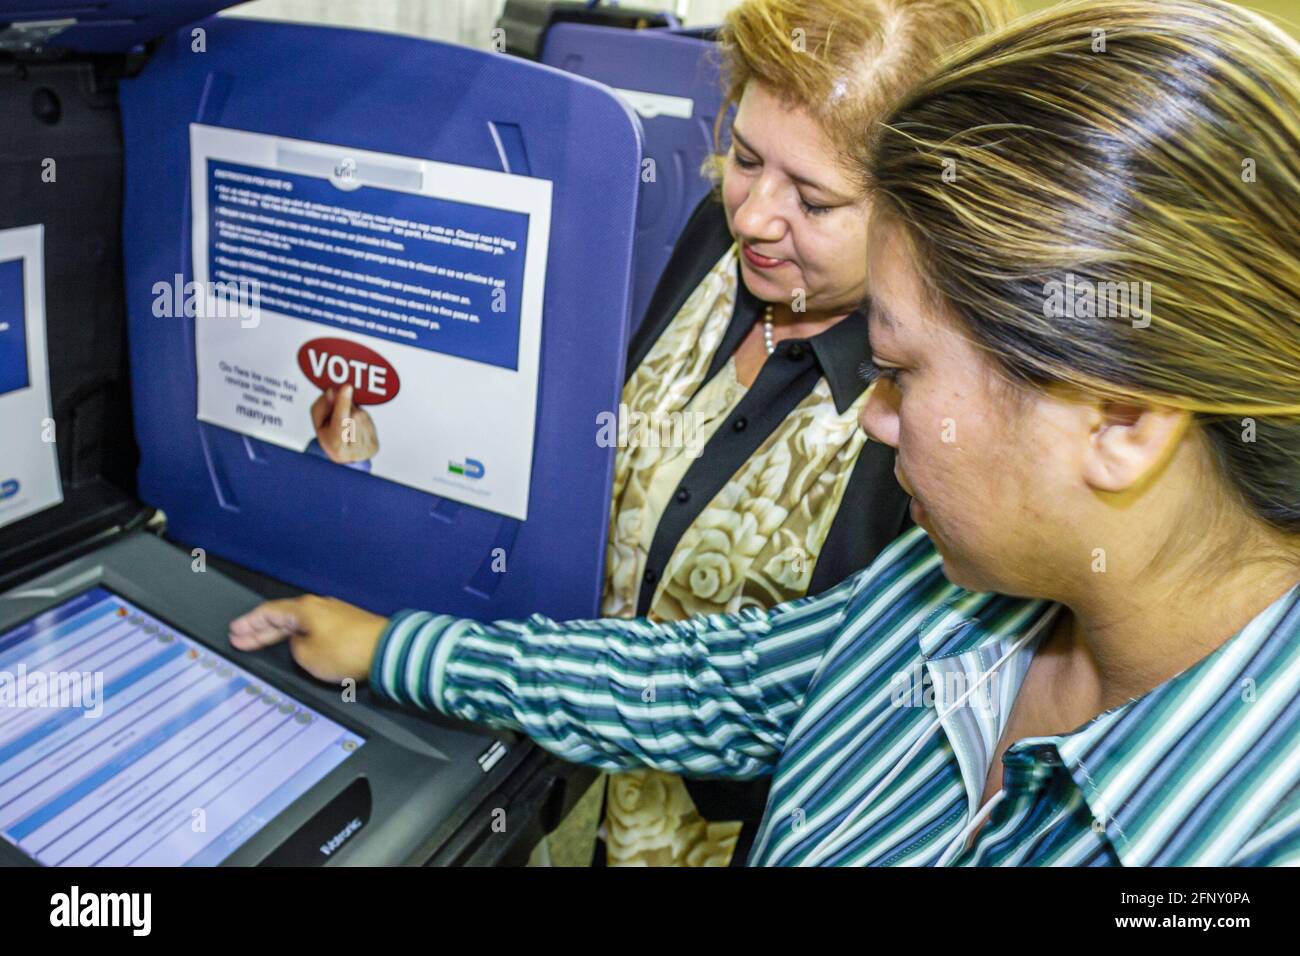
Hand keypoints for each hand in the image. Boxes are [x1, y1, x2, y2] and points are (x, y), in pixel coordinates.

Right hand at [228, 594, 387, 682]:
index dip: (249, 624)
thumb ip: (295, 648)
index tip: (235, 631)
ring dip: (278, 633)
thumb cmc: (350, 651)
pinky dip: (299, 636)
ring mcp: (333, 615)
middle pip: (281, 617)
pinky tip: (295, 643)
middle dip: (259, 629)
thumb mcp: (308, 656)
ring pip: (297, 623)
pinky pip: (313, 629)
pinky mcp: (346, 626)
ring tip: (262, 641)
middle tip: (240, 637)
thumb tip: (299, 644)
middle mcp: (318, 607)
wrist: (385, 650)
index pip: (268, 613)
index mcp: (304, 609)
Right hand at [310, 385, 378, 462]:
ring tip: (347, 426)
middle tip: (337, 418)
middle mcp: (353, 449)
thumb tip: (333, 392)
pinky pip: (369, 421)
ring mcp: (366, 448)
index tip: (346, 387)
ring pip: (362, 416)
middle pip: (353, 414)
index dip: (343, 403)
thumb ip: (321, 406)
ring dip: (354, 414)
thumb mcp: (318, 423)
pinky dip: (362, 421)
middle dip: (345, 408)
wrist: (344, 458)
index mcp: (335, 446)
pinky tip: (356, 429)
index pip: (340, 421)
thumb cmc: (329, 438)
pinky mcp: (375, 445)